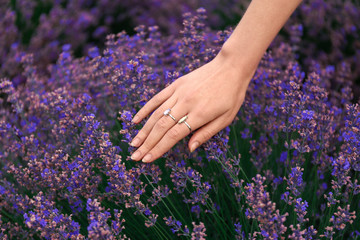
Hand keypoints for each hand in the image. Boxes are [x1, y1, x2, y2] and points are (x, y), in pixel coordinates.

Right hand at [129, 52, 252, 162]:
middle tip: (135, 157)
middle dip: (147, 144)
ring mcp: (179, 92)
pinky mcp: (176, 84)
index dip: (159, 149)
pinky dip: (145, 109)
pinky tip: (136, 120)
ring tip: (133, 143)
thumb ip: (206, 133)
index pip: (173, 136)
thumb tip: (190, 149)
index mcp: (199, 114)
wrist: (231, 66)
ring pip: (156, 114)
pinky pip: (157, 98)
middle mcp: (186, 103)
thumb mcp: (226, 118)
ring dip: (143, 130)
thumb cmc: (232, 95)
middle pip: (161, 127)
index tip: (147, 160)